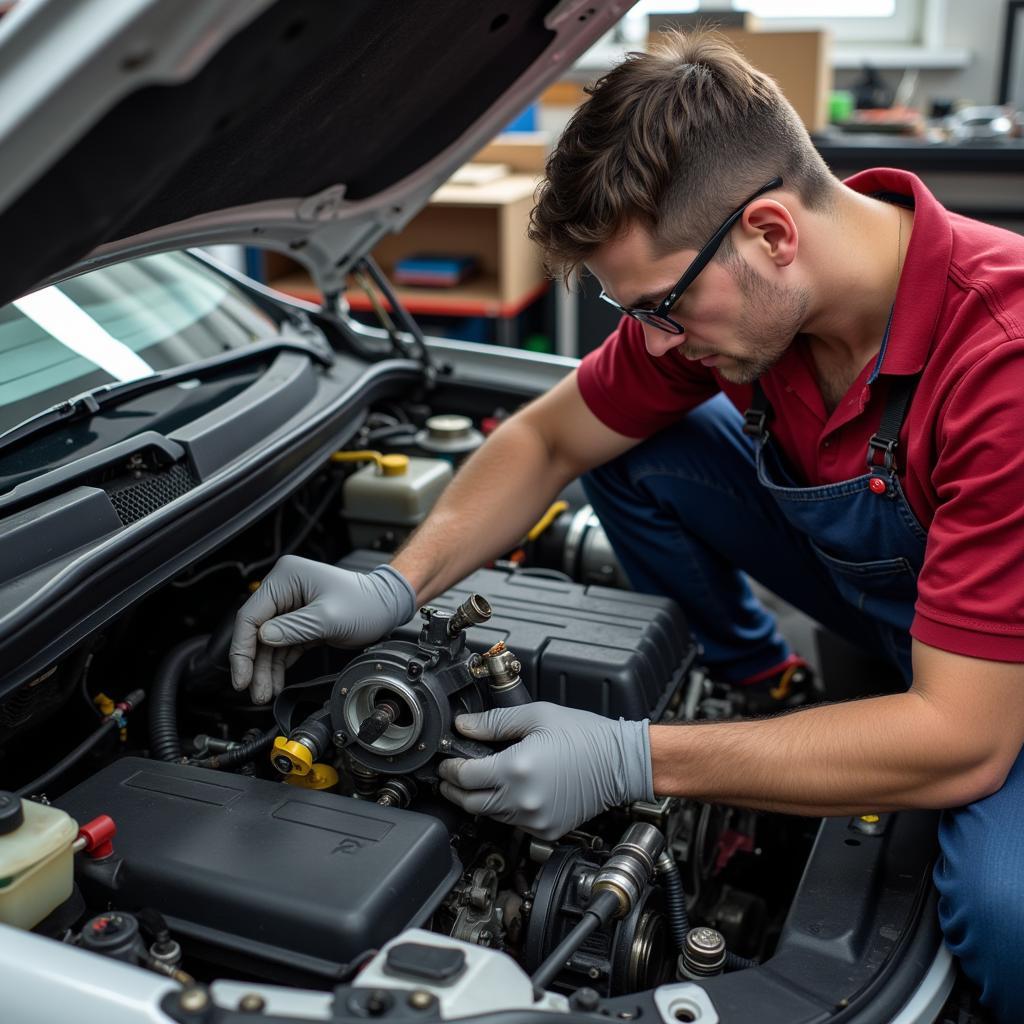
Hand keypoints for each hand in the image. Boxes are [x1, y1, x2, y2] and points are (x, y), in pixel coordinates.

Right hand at [228, 556, 415, 703]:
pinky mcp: (299, 622)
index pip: (251, 615)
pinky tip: (273, 683)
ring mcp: (291, 606)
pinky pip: (281, 646)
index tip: (242, 675)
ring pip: (267, 643)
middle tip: (252, 689)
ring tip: (263, 693)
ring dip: (264, 669)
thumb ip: (295, 628)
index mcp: (286, 578)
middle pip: (256, 631)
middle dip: (254, 663)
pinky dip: (277, 666)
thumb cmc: (366, 603)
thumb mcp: (329, 617)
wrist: (387, 607)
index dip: (243, 648)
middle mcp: (284, 589)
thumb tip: (264, 638)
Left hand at [437, 702, 652, 839]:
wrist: (620, 761)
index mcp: (517, 769)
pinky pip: (513, 823)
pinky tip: (506, 792)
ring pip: (489, 815)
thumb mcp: (536, 716)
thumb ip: (495, 722)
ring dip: (477, 799)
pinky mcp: (546, 830)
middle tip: (450, 775)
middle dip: (454, 788)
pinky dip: (503, 809)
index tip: (446, 762)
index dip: (449, 769)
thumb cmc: (585, 736)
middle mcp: (522, 800)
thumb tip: (465, 726)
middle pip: (470, 802)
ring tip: (476, 781)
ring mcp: (534, 819)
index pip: (464, 777)